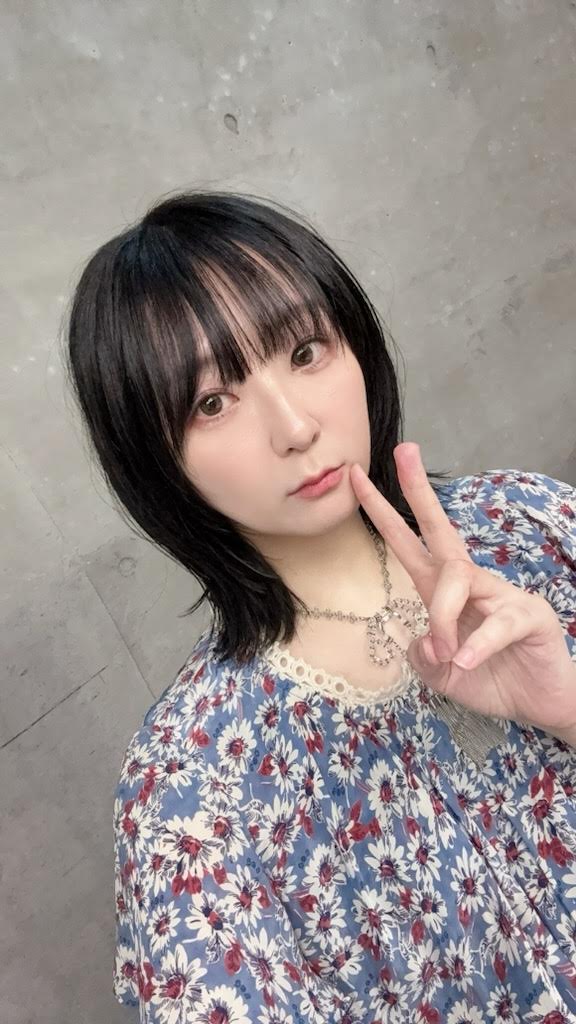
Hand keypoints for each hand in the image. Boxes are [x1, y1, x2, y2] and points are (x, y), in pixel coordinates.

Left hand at [349, 442, 575, 739]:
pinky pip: (498, 621)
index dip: (382, 513)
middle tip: (403, 451)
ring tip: (446, 654)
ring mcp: (503, 594)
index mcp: (443, 592)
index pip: (409, 544)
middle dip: (418, 491)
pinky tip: (466, 660)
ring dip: (443, 617)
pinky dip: (478, 644)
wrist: (540, 703)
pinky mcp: (530, 616)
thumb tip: (420, 638)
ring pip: (459, 579)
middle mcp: (471, 584)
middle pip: (441, 529)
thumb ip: (422, 655)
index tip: (356, 479)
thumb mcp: (441, 673)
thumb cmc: (489, 680)